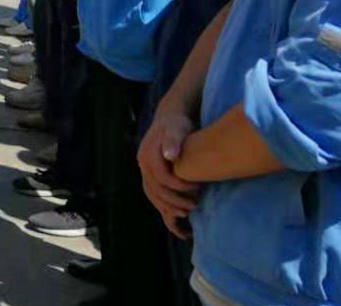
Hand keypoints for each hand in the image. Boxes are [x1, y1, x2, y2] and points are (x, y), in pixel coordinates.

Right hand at [138, 107, 198, 238]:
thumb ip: (172, 141)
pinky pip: (155, 197)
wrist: (170, 119)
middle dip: (175, 201)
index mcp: (147, 155)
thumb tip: (170, 155)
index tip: (197, 187)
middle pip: (156, 191)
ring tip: (187, 214)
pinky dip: (165, 211)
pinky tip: (178, 222)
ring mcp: (146, 172)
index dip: (179, 186)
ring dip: (169, 208)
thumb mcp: (176, 128)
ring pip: (153, 196)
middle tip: (195, 205)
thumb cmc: (176, 124)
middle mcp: (143, 165)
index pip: (162, 178)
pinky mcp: (152, 177)